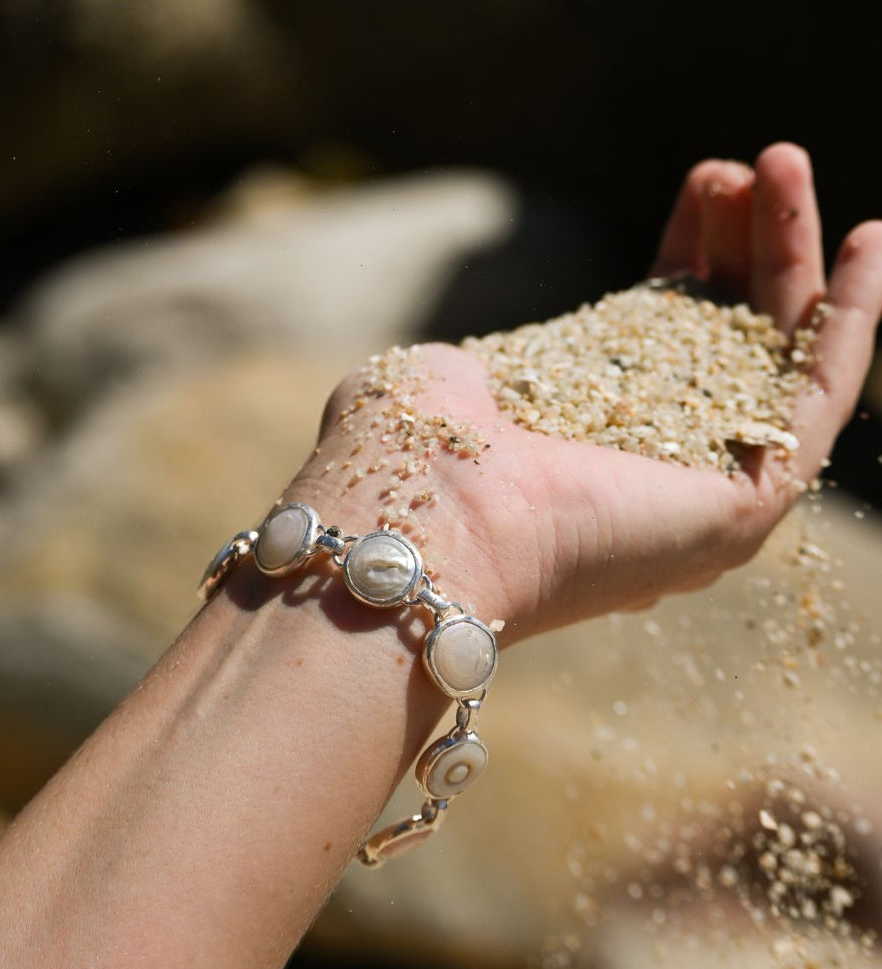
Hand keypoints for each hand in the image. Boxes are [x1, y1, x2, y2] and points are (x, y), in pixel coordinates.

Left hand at [289, 144, 881, 640]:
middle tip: (741, 167)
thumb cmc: (414, 455)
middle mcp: (651, 467)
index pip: (660, 335)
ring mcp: (702, 488)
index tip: (700, 188)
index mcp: (586, 437)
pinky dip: (853, 319)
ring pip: (772, 354)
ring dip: (788, 255)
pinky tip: (871, 241)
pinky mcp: (746, 502)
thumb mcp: (454, 384)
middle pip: (722, 338)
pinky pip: (821, 398)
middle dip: (737, 245)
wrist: (426, 524)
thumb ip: (496, 372)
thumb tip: (495, 372)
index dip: (687, 254)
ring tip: (783, 161)